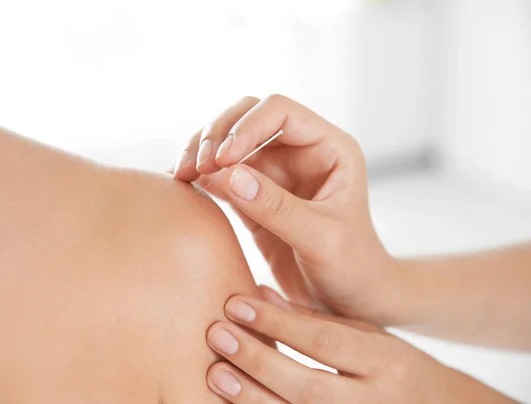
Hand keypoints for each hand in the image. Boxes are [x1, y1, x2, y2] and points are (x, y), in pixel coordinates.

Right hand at [174, 95, 399, 322]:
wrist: (347, 298)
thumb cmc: (351, 267)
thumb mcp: (322, 239)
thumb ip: (278, 207)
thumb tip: (228, 173)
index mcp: (329, 148)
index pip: (281, 113)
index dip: (246, 127)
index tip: (223, 159)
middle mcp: (300, 151)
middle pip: (248, 116)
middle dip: (217, 134)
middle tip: (196, 166)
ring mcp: (276, 172)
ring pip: (229, 141)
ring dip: (202, 151)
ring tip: (182, 174)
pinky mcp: (255, 195)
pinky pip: (221, 173)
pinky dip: (199, 176)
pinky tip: (180, 185)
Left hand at [204, 287, 514, 403]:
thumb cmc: (393, 366)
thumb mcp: (366, 335)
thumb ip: (314, 319)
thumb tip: (260, 292)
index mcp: (385, 362)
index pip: (323, 340)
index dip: (276, 322)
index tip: (236, 303)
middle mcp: (375, 400)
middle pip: (307, 384)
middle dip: (257, 359)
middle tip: (217, 334)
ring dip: (252, 397)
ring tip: (215, 372)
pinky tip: (234, 403)